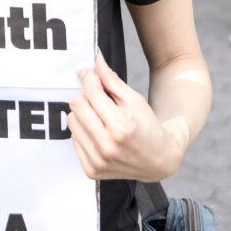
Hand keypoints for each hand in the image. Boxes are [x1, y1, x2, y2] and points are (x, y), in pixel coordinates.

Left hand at [67, 53, 184, 181]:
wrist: (158, 160)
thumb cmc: (147, 126)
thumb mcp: (135, 100)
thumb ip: (112, 81)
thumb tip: (95, 60)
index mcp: (121, 127)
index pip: (91, 93)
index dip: (89, 78)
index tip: (88, 72)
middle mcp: (107, 147)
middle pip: (77, 106)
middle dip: (86, 96)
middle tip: (97, 96)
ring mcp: (98, 161)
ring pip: (72, 121)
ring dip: (83, 114)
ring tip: (100, 116)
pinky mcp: (91, 170)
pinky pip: (73, 139)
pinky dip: (84, 131)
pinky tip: (99, 132)